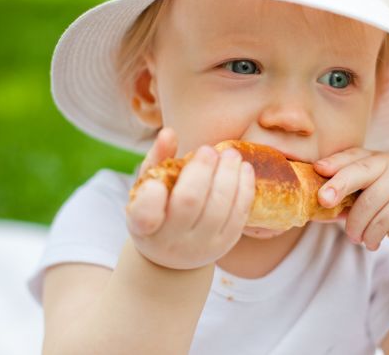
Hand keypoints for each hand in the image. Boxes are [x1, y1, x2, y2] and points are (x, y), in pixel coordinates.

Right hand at [125, 128, 255, 269]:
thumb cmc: (158, 211)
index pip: (144, 216)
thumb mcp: (147, 188)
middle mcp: (171, 242)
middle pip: (189, 203)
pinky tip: (244, 169)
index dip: (150, 198)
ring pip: (219, 210)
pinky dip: (244, 189)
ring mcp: (201, 247)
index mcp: (144, 227)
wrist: (174, 256)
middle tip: (209, 150)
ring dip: (228, 176)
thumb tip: (169, 133)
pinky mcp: (226, 245)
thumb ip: (156, 160)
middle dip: (202, 171)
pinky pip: (239, 216)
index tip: (157, 181)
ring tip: (231, 154)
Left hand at [313, 148, 388, 251]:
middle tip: (323, 201)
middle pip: (361, 171)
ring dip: (357, 226)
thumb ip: (343, 202)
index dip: (334, 162)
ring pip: (370, 203)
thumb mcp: (365, 200)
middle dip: (339, 185)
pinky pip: (384, 220)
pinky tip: (371, 243)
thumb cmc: (387, 209)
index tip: (318, 169)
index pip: (352, 156)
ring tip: (355, 238)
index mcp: (375, 158)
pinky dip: (372, 236)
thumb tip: (315, 213)